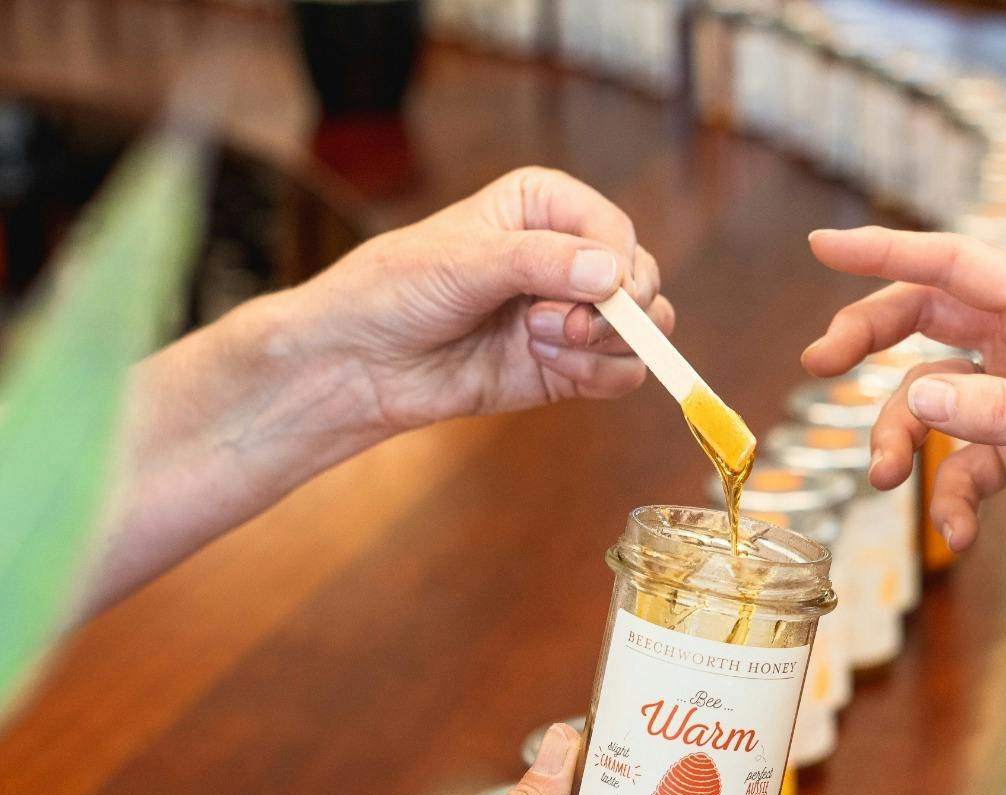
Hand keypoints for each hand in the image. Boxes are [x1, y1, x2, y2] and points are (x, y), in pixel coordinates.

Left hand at [288, 165, 674, 433]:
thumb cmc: (396, 291)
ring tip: (539, 344)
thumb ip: (539, 262)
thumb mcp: (463, 261)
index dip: (618, 264)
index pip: (615, 230)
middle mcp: (568, 256)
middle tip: (560, 324)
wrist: (361, 363)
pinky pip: (623, 374)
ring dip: (603, 345)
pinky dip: (598, 376)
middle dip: (613, 310)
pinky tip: (545, 366)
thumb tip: (611, 275)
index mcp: (544, 207)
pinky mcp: (571, 365)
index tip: (600, 293)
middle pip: (641, 280)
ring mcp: (572, 314)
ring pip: (644, 331)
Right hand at [802, 227, 1005, 580]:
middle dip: (869, 340)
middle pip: (927, 322)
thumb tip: (913, 400)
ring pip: (932, 400)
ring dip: (900, 438)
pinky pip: (961, 462)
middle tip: (817, 365)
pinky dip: (949, 496)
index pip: (954, 266)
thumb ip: (998, 413)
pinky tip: (960, 534)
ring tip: (885, 481)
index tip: (821, 246)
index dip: (885, 251)